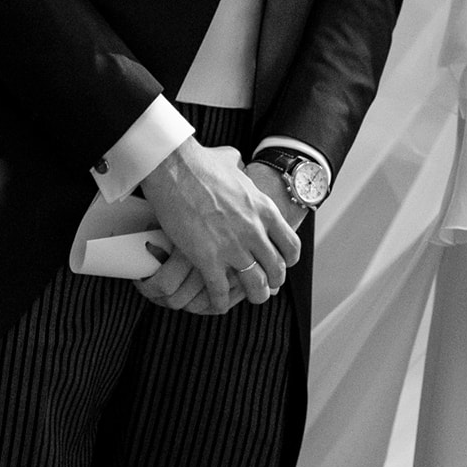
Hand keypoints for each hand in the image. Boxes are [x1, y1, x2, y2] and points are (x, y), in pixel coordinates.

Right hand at [140, 139, 300, 314]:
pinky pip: (221, 291)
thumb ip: (242, 170)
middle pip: (276, 269)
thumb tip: (239, 164)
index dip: (287, 260)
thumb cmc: (201, 162)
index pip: (291, 245)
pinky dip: (221, 302)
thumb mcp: (233, 162)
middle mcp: (254, 230)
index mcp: (263, 209)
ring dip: (254, 295)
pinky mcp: (208, 258)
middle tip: (266, 285)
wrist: (175, 167)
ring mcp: (232, 246)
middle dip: (273, 281)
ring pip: (256, 285)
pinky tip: (218, 303)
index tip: (280, 264)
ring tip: (248, 297)